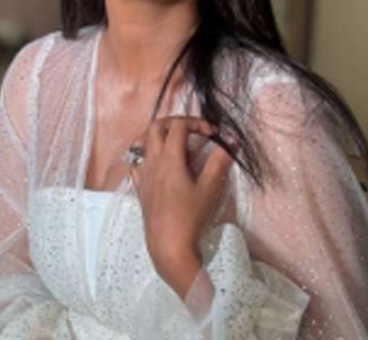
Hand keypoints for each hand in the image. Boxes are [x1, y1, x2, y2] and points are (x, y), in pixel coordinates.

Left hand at [129, 116, 234, 297]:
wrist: (168, 245)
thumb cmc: (190, 217)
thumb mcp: (209, 188)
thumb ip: (220, 161)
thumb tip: (230, 140)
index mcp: (169, 158)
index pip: (179, 126)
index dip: (196, 123)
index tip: (212, 134)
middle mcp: (152, 161)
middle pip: (157, 126)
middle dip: (176, 122)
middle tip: (194, 131)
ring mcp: (143, 172)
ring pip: (143, 140)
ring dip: (159, 134)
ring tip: (176, 142)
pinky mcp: (139, 185)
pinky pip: (137, 159)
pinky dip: (147, 152)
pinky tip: (159, 161)